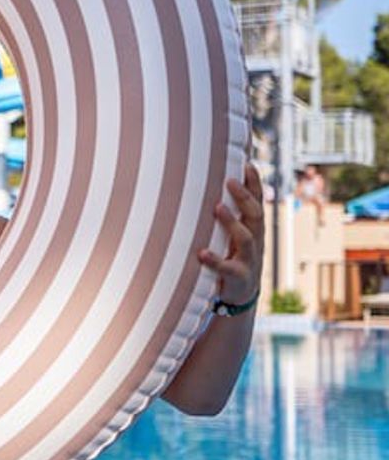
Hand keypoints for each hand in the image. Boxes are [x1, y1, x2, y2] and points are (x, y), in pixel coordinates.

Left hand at [197, 162, 263, 306]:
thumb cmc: (231, 255)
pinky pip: (227, 268)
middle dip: (244, 197)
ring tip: (218, 208)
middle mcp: (255, 241)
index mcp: (253, 228)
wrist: (239, 295)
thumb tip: (204, 182)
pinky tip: (202, 253)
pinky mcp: (238, 278)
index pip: (257, 202)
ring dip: (232, 223)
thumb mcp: (232, 233)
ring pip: (246, 239)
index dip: (255, 184)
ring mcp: (248, 260)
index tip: (248, 164)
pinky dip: (215, 260)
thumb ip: (225, 212)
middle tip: (229, 180)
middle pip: (255, 215)